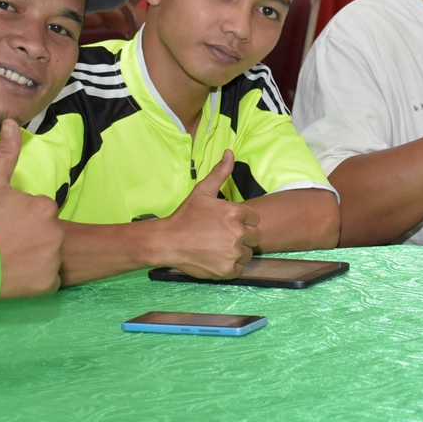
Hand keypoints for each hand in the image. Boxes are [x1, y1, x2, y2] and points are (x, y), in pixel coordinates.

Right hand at [0, 120, 63, 298]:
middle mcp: (55, 232)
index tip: (3, 225)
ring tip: (7, 259)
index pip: (40, 212)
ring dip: (33, 257)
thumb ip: (5, 154)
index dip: (21, 218)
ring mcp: (53, 259)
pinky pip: (47, 279)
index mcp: (45, 206)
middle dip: (30, 237)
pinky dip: (35, 279)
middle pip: (47, 233)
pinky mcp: (49, 284)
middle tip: (4, 243)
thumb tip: (12, 123)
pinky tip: (15, 275)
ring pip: (48, 255)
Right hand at [155, 150, 258, 279]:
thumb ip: (220, 172)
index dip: (243, 221)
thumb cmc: (185, 216)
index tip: (228, 223)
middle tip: (224, 236)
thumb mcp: (202, 191)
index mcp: (235, 212)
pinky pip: (240, 269)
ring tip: (219, 248)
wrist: (167, 241)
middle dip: (243, 236)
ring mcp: (233, 252)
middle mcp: (238, 232)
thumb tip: (230, 152)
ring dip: (238, 252)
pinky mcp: (227, 270)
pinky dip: (232, 266)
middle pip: (254, 237)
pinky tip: (218, 259)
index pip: (255, 219)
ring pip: (248, 253)